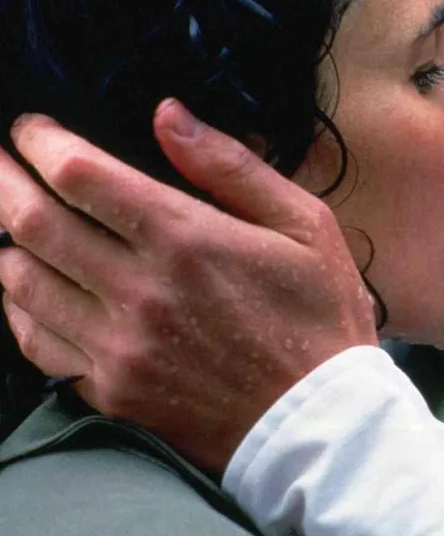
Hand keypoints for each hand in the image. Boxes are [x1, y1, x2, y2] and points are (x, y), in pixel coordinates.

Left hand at [0, 100, 378, 472]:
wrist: (318, 421)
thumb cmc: (320, 312)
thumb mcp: (304, 224)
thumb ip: (231, 166)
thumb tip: (168, 114)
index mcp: (187, 239)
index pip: (81, 175)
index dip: (41, 142)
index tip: (31, 127)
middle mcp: (139, 291)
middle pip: (32, 222)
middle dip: (3, 179)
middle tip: (0, 159)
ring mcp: (118, 345)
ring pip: (20, 281)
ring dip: (6, 240)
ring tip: (12, 215)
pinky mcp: (111, 389)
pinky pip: (36, 341)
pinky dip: (17, 305)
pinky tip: (27, 285)